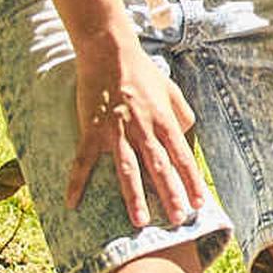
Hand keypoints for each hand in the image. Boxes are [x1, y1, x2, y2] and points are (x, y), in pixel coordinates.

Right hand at [69, 36, 205, 230]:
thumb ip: (181, 115)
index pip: (182, 156)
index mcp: (163, 120)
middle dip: (170, 194)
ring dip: (134, 196)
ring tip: (140, 221)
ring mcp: (115, 131)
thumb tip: (186, 137)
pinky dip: (76, 183)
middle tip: (178, 220)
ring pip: (127, 169)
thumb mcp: (171, 90)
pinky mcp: (91, 130)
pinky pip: (83, 161)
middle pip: (159, 166)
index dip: (191, 181)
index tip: (200, 203)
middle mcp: (142, 128)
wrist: (109, 51)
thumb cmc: (142, 72)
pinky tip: (72, 204)